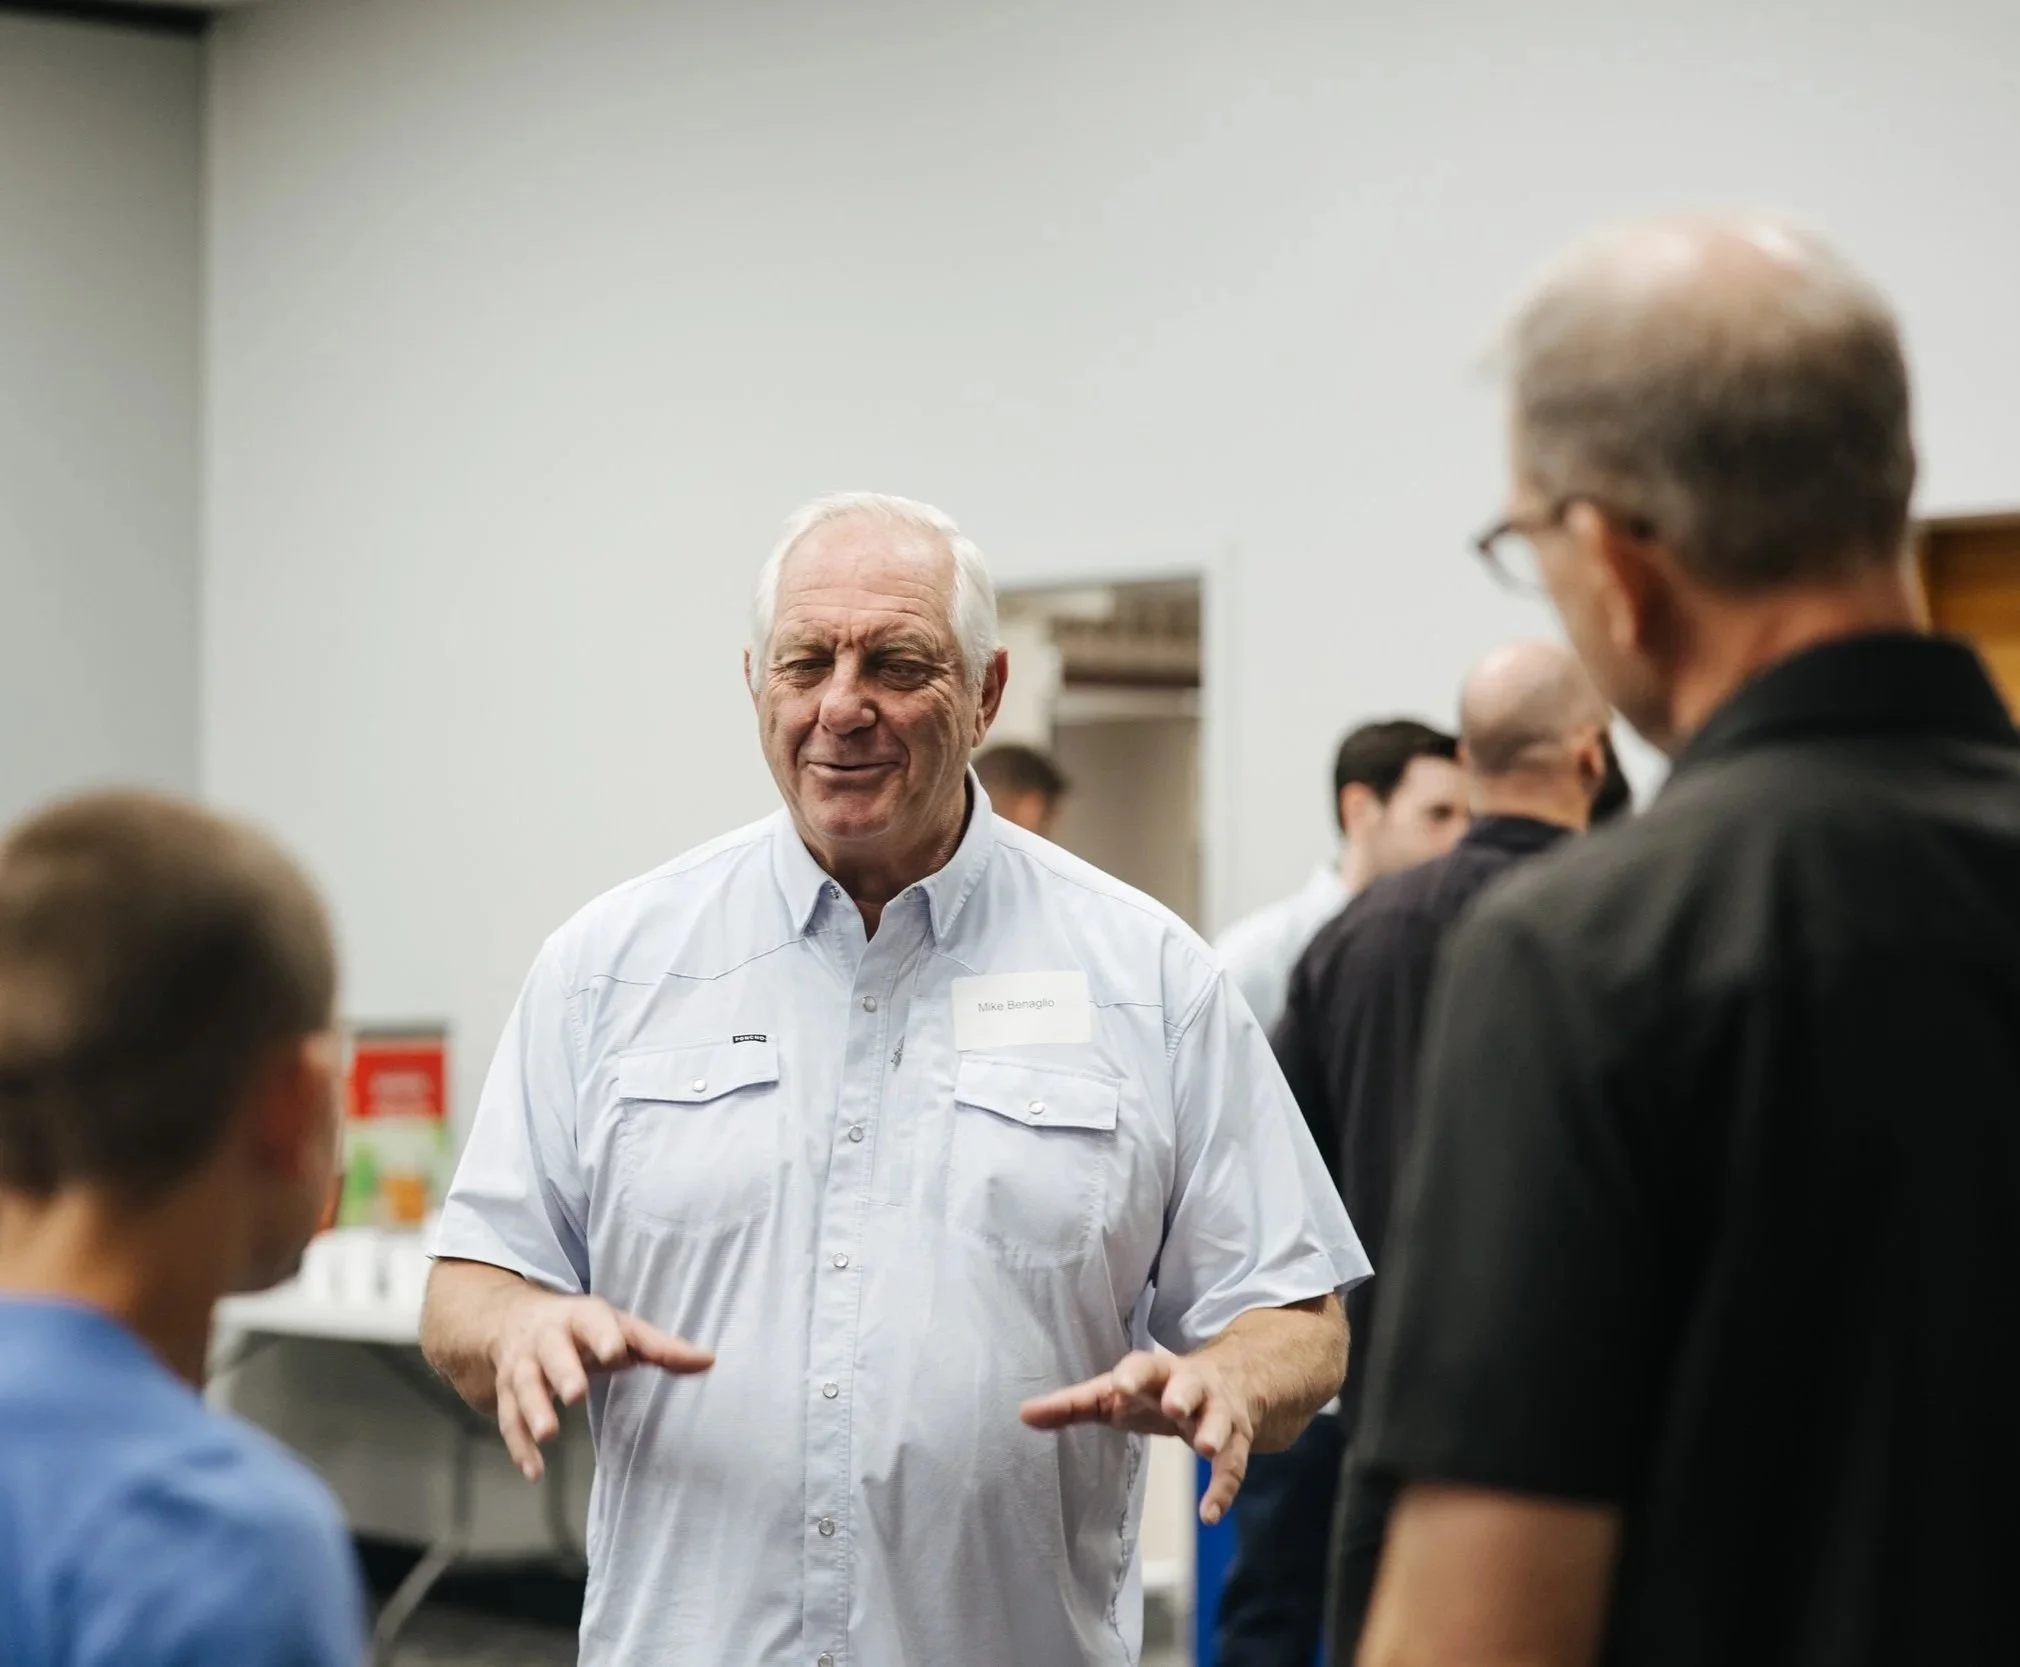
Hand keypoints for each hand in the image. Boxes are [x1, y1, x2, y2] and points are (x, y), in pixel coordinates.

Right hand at [491, 1293, 712, 1479]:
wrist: (517, 1320)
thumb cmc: (585, 1329)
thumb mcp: (621, 1329)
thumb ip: (662, 1348)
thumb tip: (709, 1361)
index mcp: (581, 1317)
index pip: (593, 1322)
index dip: (604, 1337)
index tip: (615, 1353)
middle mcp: (546, 1338)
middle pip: (552, 1354)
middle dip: (563, 1372)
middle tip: (576, 1394)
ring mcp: (522, 1366)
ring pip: (524, 1387)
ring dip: (534, 1411)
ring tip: (549, 1434)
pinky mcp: (506, 1392)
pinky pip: (508, 1420)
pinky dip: (519, 1447)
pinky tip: (534, 1471)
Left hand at [1019, 1349, 1254, 1524]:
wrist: (1229, 1380)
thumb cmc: (1157, 1391)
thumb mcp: (1117, 1394)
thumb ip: (1073, 1405)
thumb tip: (1023, 1414)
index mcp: (1156, 1373)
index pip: (1144, 1367)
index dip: (1133, 1375)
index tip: (1119, 1385)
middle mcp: (1191, 1386)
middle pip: (1190, 1385)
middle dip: (1183, 1394)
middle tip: (1174, 1407)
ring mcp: (1217, 1412)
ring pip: (1220, 1421)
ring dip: (1214, 1433)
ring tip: (1205, 1448)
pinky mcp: (1237, 1440)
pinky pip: (1233, 1466)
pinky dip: (1224, 1490)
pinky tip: (1210, 1515)